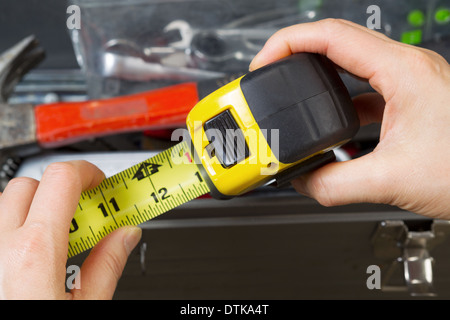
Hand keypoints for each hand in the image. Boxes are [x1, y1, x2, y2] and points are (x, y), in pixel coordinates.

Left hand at [0, 160, 141, 298]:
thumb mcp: (87, 307)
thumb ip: (107, 266)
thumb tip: (126, 235)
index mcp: (35, 253)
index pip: (62, 178)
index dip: (87, 172)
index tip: (99, 183)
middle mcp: (0, 246)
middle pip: (29, 185)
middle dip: (59, 190)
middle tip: (82, 212)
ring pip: (5, 203)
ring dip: (32, 208)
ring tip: (54, 234)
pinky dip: (12, 228)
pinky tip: (26, 253)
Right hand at [250, 19, 449, 218]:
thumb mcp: (393, 180)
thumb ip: (335, 184)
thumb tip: (303, 182)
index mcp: (402, 71)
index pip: (330, 36)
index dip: (287, 44)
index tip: (262, 63)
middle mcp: (406, 68)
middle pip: (336, 42)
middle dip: (296, 54)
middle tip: (270, 73)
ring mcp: (408, 83)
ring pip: (349, 66)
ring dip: (317, 77)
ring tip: (292, 94)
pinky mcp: (409, 101)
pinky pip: (364, 91)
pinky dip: (339, 103)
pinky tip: (330, 126)